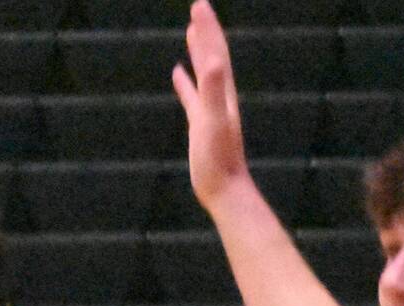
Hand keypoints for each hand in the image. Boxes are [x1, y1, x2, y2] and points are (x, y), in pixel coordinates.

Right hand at [172, 1, 250, 210]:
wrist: (225, 190)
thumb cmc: (219, 159)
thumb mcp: (213, 121)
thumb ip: (212, 91)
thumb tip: (213, 61)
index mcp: (222, 92)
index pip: (216, 52)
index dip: (208, 28)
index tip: (199, 5)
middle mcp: (219, 97)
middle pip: (213, 56)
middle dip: (206, 31)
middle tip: (197, 7)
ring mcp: (210, 110)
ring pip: (204, 72)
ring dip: (198, 51)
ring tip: (191, 31)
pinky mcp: (201, 124)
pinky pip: (191, 96)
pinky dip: (185, 82)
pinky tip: (178, 74)